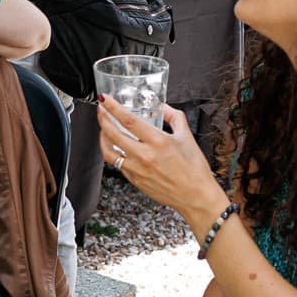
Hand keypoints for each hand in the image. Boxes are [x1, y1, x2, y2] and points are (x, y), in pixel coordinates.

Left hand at [96, 98, 224, 224]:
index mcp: (158, 142)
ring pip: (109, 151)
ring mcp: (137, 170)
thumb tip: (163, 107)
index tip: (105, 99)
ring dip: (103, 137)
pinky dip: (113, 153)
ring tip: (103, 128)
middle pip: (113, 134)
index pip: (129, 120)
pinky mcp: (134, 180)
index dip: (113, 107)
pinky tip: (115, 146)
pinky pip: (117, 164)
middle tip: (101, 110)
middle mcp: (145, 156)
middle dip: (103, 118)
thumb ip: (174, 118)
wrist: (196, 196)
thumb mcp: (187, 137)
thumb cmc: (194, 169)